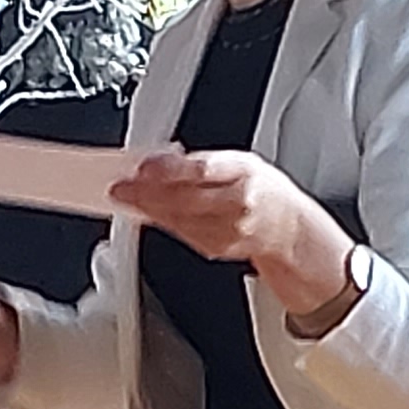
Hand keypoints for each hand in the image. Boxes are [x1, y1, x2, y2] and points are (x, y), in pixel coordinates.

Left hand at [113, 149, 355, 322]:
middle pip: (184, 198)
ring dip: (147, 208)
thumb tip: (158, 161)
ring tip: (126, 197)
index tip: (142, 167)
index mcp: (244, 171)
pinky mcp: (217, 247)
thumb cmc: (262, 189)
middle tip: (120, 186)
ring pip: (178, 218)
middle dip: (147, 192)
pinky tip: (147, 212)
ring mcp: (228, 229)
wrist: (288, 227)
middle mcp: (238, 202)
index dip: (168, 170)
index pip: (201, 169)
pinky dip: (161, 221)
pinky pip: (182, 232)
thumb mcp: (240, 161)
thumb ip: (202, 162)